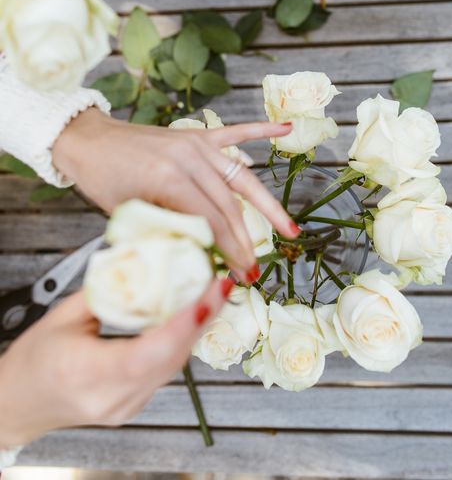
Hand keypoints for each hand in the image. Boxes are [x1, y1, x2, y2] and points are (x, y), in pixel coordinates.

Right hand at [0, 279, 230, 447]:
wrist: (17, 403)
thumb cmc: (32, 361)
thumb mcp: (62, 316)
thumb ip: (106, 289)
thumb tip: (143, 258)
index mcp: (87, 373)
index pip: (149, 352)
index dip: (186, 322)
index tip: (211, 291)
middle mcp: (112, 396)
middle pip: (172, 357)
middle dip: (202, 316)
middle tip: (219, 279)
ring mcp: (126, 405)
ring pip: (175, 364)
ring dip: (196, 327)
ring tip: (209, 290)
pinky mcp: (135, 403)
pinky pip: (167, 370)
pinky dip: (180, 340)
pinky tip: (189, 316)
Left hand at [53, 109, 298, 281]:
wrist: (90, 142)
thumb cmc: (103, 180)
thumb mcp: (129, 215)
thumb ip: (167, 233)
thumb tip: (203, 260)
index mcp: (169, 179)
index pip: (212, 222)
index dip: (231, 251)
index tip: (243, 274)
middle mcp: (189, 158)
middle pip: (230, 205)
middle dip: (246, 240)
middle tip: (256, 269)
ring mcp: (196, 143)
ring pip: (240, 178)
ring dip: (266, 206)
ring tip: (289, 229)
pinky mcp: (197, 136)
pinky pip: (235, 133)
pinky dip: (261, 132)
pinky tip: (288, 131)